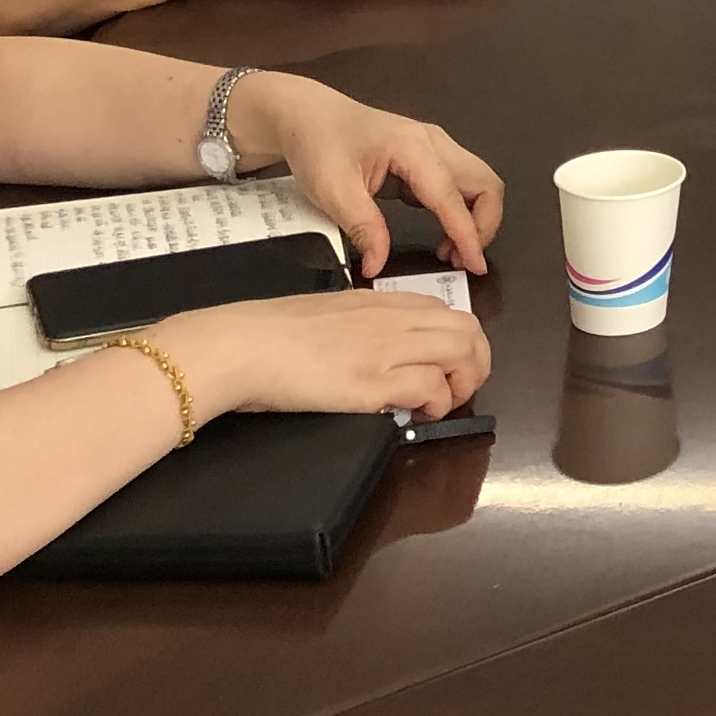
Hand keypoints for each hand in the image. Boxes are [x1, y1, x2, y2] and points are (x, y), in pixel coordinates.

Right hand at [160, 288, 489, 421]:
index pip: (447, 310)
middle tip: (458, 389)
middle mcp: (392, 320)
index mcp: (381, 301)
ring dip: (462, 384)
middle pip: (468, 330)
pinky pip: (429, 388)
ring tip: (441, 404)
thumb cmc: (270, 331)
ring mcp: (385, 349)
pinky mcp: (371, 383)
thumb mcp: (328, 312)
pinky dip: (434, 404)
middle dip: (476, 362)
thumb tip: (374, 345)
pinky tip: (416, 414)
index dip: (460, 340)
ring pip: (461, 354)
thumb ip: (360, 322)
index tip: (449, 364)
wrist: (239, 346)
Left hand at [228, 72, 504, 274]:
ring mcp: (435, 148)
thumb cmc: (318, 146)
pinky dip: (461, 213)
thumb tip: (378, 267)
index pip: (452, 197)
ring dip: (476, 219)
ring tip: (451, 251)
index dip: (468, 234)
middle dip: (484, 225)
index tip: (474, 268)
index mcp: (414, 148)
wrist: (307, 116)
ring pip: (479, 183)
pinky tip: (441, 235)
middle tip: (462, 259)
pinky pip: (460, 186)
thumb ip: (362, 228)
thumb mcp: (332, 190)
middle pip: (485, 183)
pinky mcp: (428, 158)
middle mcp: (435, 144)